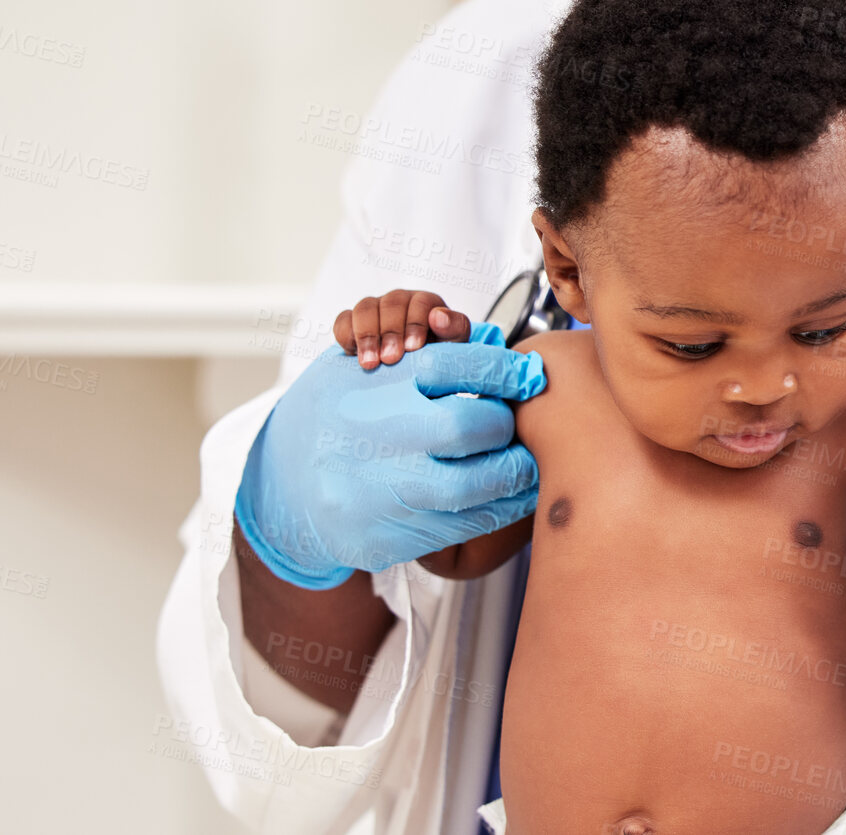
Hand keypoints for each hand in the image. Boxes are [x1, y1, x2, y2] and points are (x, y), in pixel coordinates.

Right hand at [235, 321, 546, 588]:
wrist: (282, 486)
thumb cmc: (342, 415)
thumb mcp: (368, 368)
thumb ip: (432, 350)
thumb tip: (498, 338)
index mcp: (372, 386)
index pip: (451, 364)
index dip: (503, 368)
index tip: (530, 374)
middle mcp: (372, 437)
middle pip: (467, 426)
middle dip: (503, 424)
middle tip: (514, 424)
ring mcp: (376, 492)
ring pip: (472, 486)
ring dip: (514, 473)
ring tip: (526, 462)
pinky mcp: (383, 539)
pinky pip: (460, 527)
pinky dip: (497, 510)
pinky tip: (508, 496)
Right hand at [334, 289, 469, 369]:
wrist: (414, 375)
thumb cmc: (437, 357)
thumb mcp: (454, 346)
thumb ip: (454, 329)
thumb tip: (438, 316)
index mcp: (427, 303)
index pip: (420, 303)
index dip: (415, 323)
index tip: (413, 348)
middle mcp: (400, 301)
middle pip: (391, 304)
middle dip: (390, 332)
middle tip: (391, 359)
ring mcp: (375, 309)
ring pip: (365, 308)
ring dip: (366, 335)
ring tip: (371, 363)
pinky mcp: (353, 323)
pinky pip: (343, 320)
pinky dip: (346, 335)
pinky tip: (353, 354)